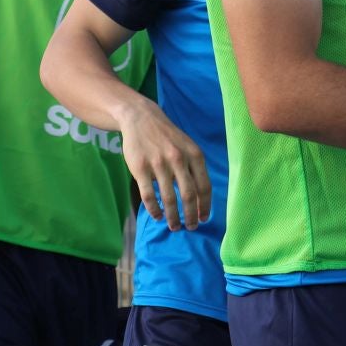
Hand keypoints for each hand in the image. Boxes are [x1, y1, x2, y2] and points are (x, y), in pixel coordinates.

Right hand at [116, 98, 211, 230]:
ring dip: (172, 217)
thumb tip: (201, 198)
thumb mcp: (187, 146)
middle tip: (190, 227)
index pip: (204, 186)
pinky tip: (157, 216)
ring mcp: (159, 164)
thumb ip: (194, 168)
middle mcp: (178, 159)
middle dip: (190, 216)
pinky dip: (154, 210)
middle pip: (189, 196)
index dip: (205, 206)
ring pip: (169, 199)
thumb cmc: (168, 136)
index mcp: (194, 154)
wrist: (141, 118)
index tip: (203, 219)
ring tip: (174, 226)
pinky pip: (149, 195)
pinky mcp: (140, 168)